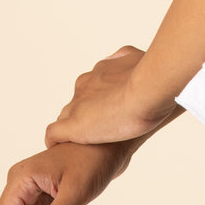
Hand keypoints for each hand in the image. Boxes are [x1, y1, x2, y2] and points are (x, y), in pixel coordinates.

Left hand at [45, 45, 169, 147]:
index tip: (112, 110)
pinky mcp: (73, 126)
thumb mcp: (138, 57)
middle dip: (88, 113)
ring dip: (75, 127)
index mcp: (101, 71)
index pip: (92, 87)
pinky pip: (54, 134)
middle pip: (78, 102)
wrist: (146, 90)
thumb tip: (126, 56)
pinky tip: (61, 148)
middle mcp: (86, 84)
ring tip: (86, 143)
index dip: (101, 101)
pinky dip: (56, 141)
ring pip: (66, 116)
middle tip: (103, 128)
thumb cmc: (150, 77)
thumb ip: (128, 58)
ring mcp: (77, 105)